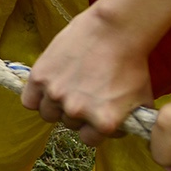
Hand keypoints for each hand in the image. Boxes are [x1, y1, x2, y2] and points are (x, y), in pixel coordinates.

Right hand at [20, 5, 154, 144]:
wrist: (113, 31)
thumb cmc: (131, 63)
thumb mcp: (141, 100)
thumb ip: (129, 122)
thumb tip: (122, 133)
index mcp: (103, 122)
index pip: (90, 139)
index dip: (94, 126)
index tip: (96, 113)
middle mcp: (77, 112)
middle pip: (69, 124)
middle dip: (76, 112)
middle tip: (83, 93)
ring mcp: (56, 94)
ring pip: (48, 114)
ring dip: (55, 105)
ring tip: (66, 88)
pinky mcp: (40, 77)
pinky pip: (29, 101)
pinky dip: (36, 97)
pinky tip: (47, 87)